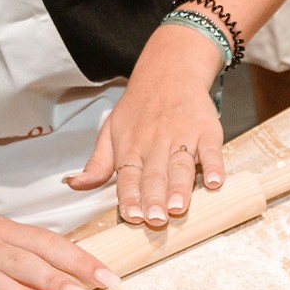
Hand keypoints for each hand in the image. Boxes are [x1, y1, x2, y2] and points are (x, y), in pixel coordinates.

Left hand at [65, 25, 225, 227]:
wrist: (169, 70)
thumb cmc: (140, 107)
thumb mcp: (110, 131)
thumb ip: (97, 164)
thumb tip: (74, 184)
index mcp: (131, 147)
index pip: (127, 177)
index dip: (130, 197)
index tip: (132, 216)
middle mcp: (155, 144)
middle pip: (154, 176)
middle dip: (154, 198)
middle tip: (156, 219)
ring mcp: (182, 137)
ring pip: (180, 166)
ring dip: (180, 187)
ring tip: (179, 207)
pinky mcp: (206, 131)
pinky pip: (210, 151)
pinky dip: (214, 166)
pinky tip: (216, 182)